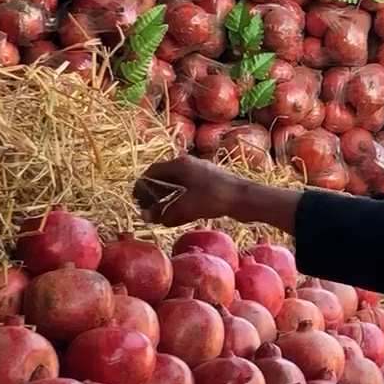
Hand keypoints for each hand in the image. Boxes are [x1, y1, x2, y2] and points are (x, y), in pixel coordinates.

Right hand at [132, 156, 248, 226]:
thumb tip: (150, 218)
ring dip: (168, 201)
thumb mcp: (184, 208)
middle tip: (148, 211)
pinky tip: (179, 216)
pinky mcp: (210, 184)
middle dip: (154, 195)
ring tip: (162, 216)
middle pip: (164, 179)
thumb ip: (164, 213)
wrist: (245, 199)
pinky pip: (189, 192)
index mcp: (179, 165)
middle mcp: (188, 166)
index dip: (142, 187)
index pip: (152, 172)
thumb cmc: (213, 198)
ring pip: (177, 186)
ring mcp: (201, 174)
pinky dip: (181, 202)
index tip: (137, 202)